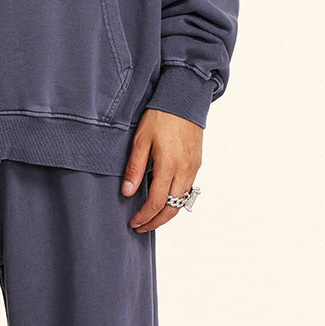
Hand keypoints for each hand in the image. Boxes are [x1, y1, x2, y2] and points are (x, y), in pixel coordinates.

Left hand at [121, 108, 202, 232]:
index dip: (144, 217)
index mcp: (168, 166)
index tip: (133, 223)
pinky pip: (187, 190)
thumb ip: (134, 167)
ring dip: (167, 213)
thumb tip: (127, 192)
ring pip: (181, 201)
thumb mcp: (141, 139)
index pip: (156, 202)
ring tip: (150, 216)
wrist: (184, 99)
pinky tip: (163, 197)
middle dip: (156, 222)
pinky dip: (175, 200)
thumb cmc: (160, 116)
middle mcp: (184, 171)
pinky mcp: (197, 163)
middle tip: (141, 226)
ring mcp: (193, 168)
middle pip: (172, 209)